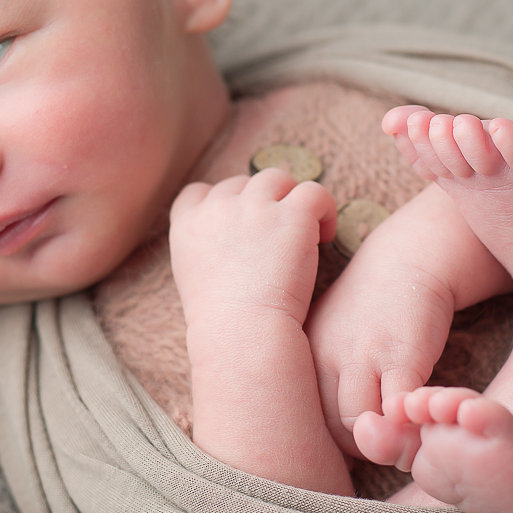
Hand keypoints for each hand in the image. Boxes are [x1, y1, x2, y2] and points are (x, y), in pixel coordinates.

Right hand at [169, 169, 337, 335]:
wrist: (243, 334)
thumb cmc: (224, 325)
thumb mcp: (196, 283)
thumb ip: (208, 255)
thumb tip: (234, 250)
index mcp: (187, 226)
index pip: (197, 193)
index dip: (222, 203)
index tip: (241, 223)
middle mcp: (218, 209)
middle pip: (241, 184)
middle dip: (261, 203)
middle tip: (280, 235)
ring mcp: (254, 208)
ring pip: (277, 178)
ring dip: (291, 199)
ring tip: (307, 230)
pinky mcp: (292, 215)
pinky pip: (314, 191)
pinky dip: (324, 207)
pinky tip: (325, 235)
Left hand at [306, 248, 457, 459]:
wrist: (410, 255)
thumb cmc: (372, 304)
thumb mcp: (331, 334)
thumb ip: (324, 377)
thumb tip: (319, 428)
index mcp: (301, 355)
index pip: (300, 421)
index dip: (329, 440)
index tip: (355, 438)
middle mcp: (323, 356)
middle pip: (330, 430)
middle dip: (359, 446)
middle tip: (384, 444)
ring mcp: (361, 356)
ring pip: (362, 429)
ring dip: (387, 444)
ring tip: (405, 437)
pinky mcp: (400, 358)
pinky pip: (399, 414)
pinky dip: (412, 427)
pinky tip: (423, 419)